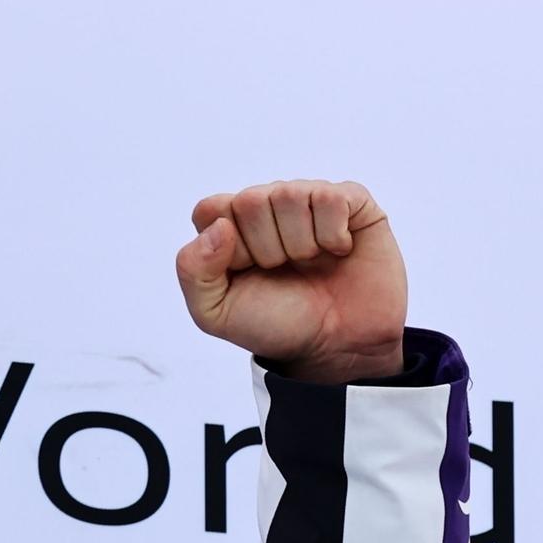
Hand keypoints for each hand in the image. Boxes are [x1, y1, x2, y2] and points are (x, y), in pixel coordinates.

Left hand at [175, 180, 407, 384]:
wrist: (341, 347)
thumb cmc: (280, 324)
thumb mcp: (215, 312)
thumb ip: (192, 270)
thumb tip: (220, 226)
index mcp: (232, 225)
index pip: (211, 210)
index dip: (230, 248)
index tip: (249, 272)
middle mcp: (268, 205)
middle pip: (250, 201)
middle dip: (267, 249)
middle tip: (285, 270)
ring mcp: (308, 200)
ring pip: (289, 195)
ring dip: (301, 243)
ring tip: (312, 262)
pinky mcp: (350, 201)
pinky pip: (330, 198)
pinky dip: (333, 234)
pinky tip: (338, 251)